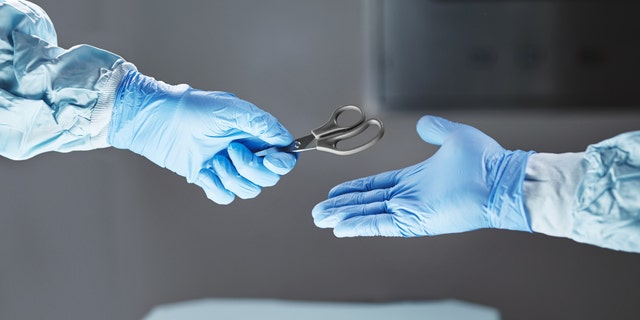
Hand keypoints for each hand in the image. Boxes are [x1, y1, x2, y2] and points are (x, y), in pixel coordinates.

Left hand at [108, 70, 295, 203]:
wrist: (158, 122)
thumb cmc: (191, 109)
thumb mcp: (230, 109)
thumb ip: (261, 123)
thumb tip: (285, 139)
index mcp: (255, 135)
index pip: (283, 156)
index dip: (282, 162)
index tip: (271, 159)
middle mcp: (246, 152)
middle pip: (268, 177)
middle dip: (251, 168)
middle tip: (231, 150)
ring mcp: (229, 168)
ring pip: (249, 189)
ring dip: (232, 177)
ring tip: (215, 159)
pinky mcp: (210, 179)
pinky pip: (226, 196)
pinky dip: (217, 187)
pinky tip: (205, 171)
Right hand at [312, 115, 532, 236]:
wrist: (500, 179)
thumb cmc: (484, 160)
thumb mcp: (454, 136)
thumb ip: (435, 130)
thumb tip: (424, 124)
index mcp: (415, 179)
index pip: (376, 185)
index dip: (354, 189)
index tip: (334, 192)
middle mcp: (409, 197)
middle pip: (367, 202)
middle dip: (342, 206)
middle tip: (319, 211)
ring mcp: (411, 211)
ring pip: (369, 215)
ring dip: (344, 217)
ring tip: (321, 220)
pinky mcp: (415, 222)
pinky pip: (381, 225)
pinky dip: (360, 226)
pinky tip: (341, 229)